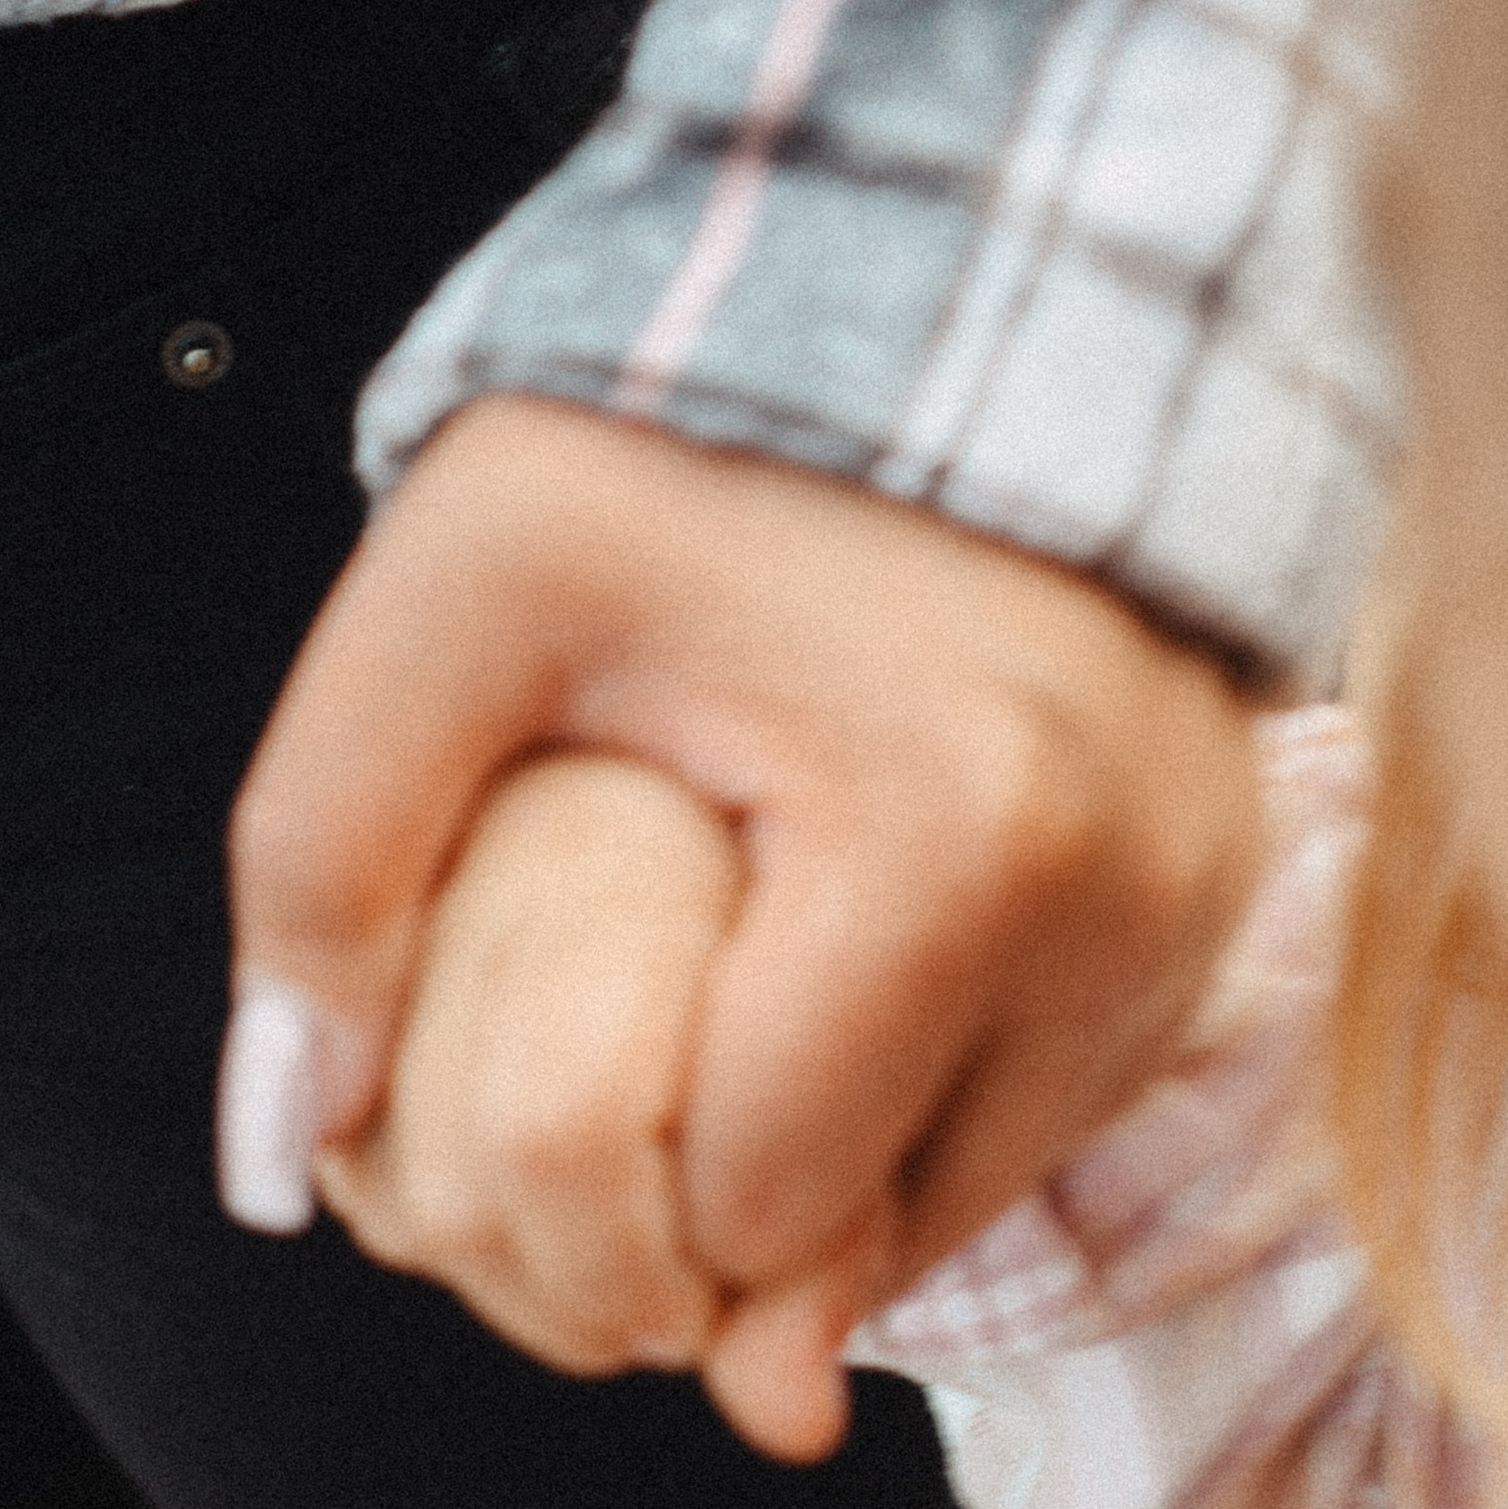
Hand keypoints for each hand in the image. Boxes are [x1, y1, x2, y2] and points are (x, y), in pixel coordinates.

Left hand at [220, 397, 1261, 1452]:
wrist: (962, 265)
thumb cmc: (696, 423)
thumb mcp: (463, 583)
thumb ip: (328, 856)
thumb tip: (279, 1150)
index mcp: (956, 846)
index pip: (755, 1208)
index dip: (613, 1188)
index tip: (547, 1075)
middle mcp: (1125, 910)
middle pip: (872, 1243)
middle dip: (721, 1202)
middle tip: (621, 1047)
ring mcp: (1196, 918)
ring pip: (970, 1201)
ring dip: (830, 1167)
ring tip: (729, 1001)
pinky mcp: (1228, 908)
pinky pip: (1052, 1113)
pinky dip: (930, 1096)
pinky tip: (838, 984)